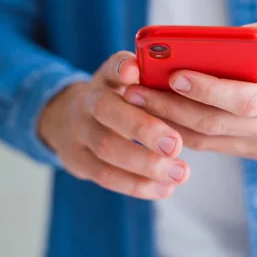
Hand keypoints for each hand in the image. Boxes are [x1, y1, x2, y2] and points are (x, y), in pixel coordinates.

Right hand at [38, 52, 188, 198]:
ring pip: (106, 148)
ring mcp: (79, 132)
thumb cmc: (120, 102)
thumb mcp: (130, 86)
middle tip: (175, 145)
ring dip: (146, 164)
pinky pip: (105, 176)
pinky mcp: (77, 160)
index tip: (133, 72)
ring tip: (180, 173)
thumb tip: (186, 81)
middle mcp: (88, 101)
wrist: (70, 121)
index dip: (121, 68)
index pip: (111, 67)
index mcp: (106, 78)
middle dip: (143, 128)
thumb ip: (153, 82)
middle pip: (107, 110)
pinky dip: (137, 185)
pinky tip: (165, 188)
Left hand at [123, 20, 256, 159]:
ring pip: (209, 140)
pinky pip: (215, 145)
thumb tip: (239, 33)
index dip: (208, 90)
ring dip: (169, 123)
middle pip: (214, 125)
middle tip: (134, 89)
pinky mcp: (256, 150)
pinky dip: (185, 132)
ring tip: (137, 102)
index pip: (243, 101)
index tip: (175, 73)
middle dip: (170, 108)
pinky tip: (160, 114)